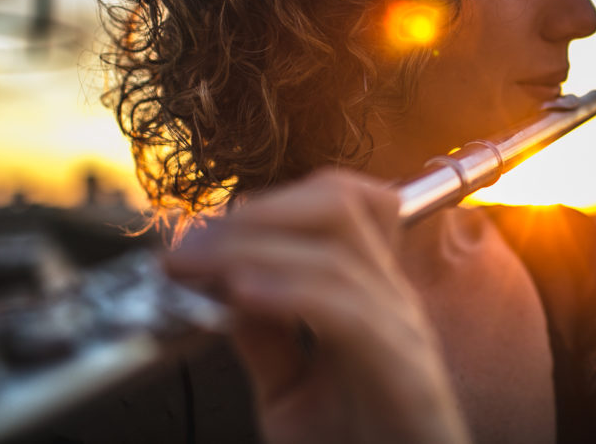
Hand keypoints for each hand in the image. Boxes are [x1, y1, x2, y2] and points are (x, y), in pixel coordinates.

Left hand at [164, 169, 470, 443]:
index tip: (201, 233)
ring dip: (252, 248)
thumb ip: (265, 342)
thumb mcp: (292, 393)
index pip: (333, 205)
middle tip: (190, 245)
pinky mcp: (405, 375)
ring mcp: (402, 331)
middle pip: (338, 204)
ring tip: (195, 266)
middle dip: (256, 212)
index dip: (265, 204)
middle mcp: (390, 299)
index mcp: (367, 293)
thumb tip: (222, 290)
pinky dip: (291, 292)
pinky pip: (350, 312)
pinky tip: (243, 295)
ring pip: (336, 250)